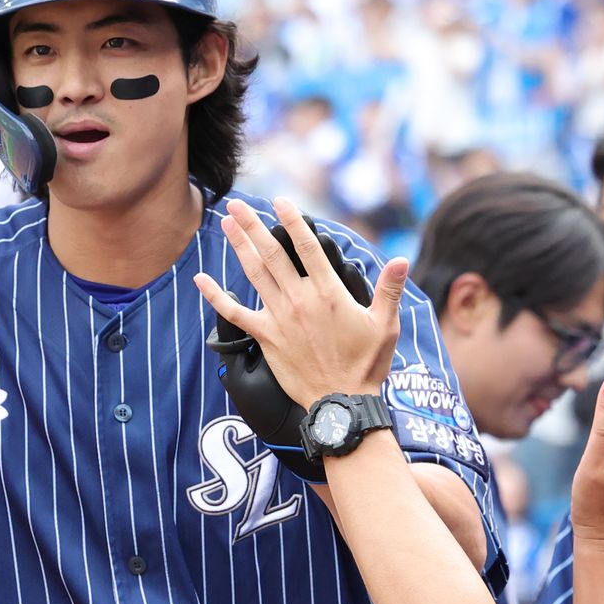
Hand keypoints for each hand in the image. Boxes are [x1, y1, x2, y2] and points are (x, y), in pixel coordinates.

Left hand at [195, 197, 408, 410]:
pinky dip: (216, 296)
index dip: (293, 221)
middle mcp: (300, 300)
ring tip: (226, 223)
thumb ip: (390, 289)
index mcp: (329, 293)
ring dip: (238, 246)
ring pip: (254, 273)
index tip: (280, 201)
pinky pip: (235, 314)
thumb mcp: (386, 325)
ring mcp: (279, 318)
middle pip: (272, 254)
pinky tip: (201, 279)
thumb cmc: (366, 365)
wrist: (341, 402)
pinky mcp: (265, 337)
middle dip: (253, 226)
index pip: (307, 247)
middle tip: (237, 204)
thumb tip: (401, 259)